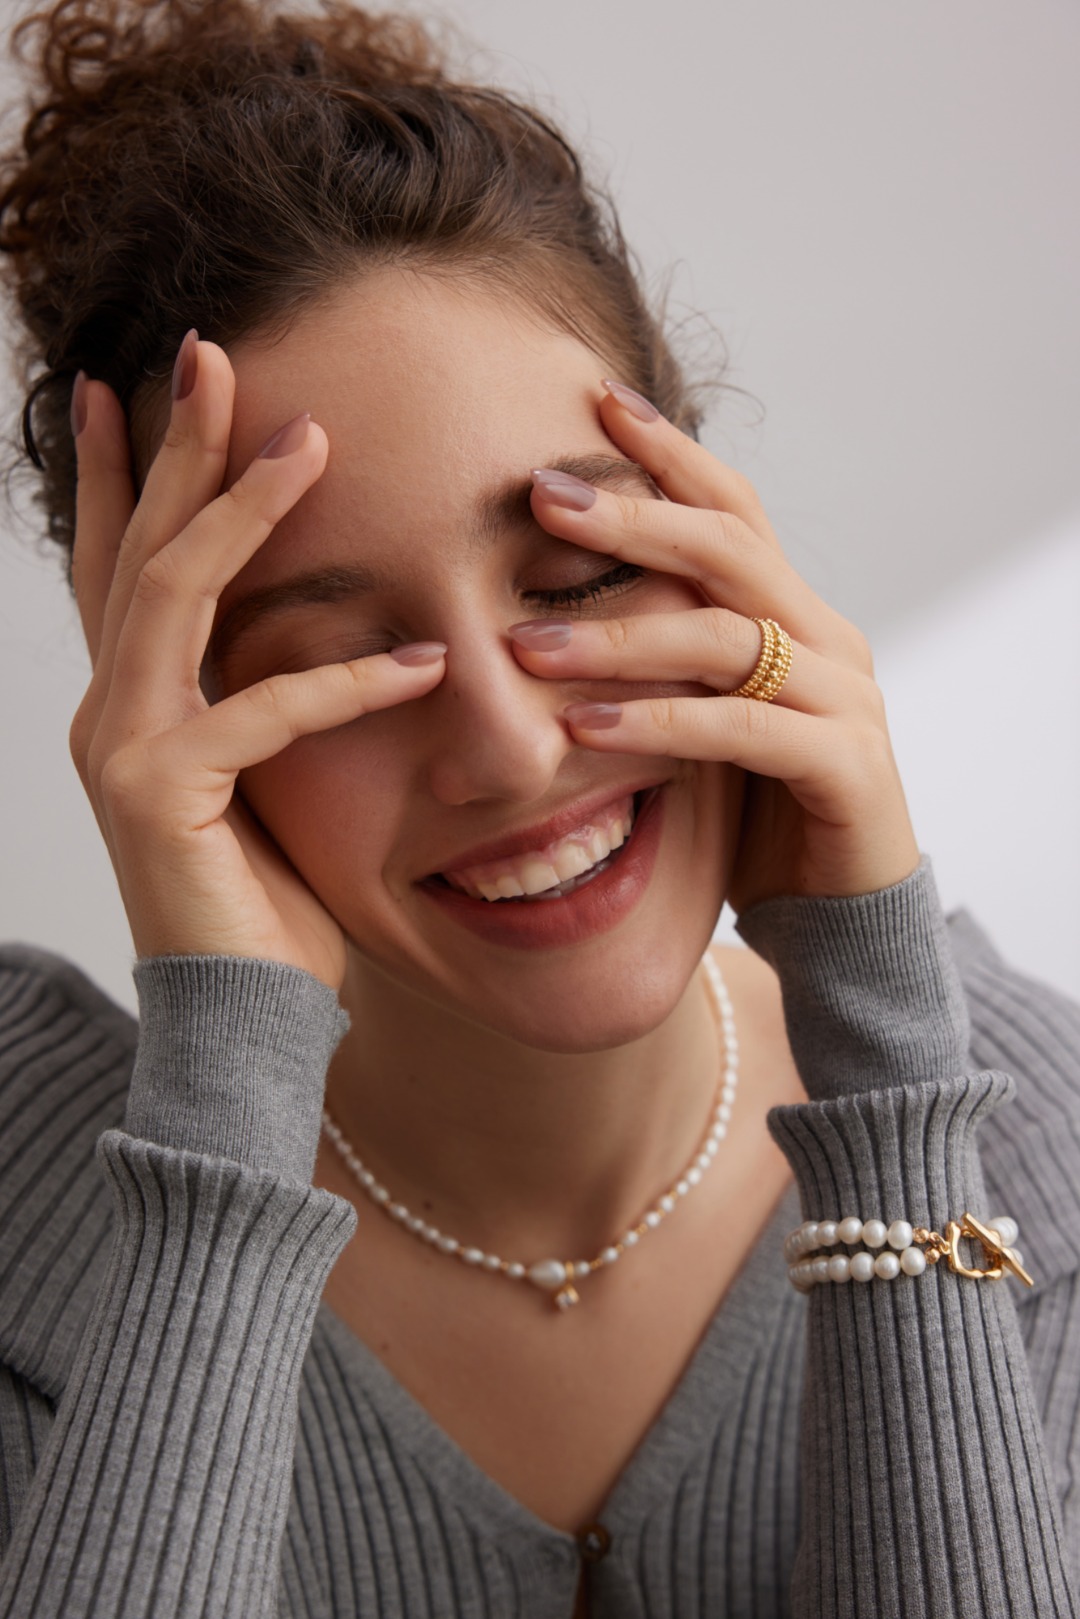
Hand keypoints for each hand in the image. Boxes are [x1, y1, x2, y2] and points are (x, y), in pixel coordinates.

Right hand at [67, 334, 445, 986]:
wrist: (240, 1021)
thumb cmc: (265, 905)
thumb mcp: (265, 783)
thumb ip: (261, 705)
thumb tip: (313, 636)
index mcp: (132, 704)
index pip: (119, 564)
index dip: (121, 474)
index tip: (134, 387)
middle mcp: (109, 712)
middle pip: (138, 550)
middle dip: (174, 448)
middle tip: (210, 354)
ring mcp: (120, 749)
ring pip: (172, 597)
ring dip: (239, 511)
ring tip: (309, 441)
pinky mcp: (160, 796)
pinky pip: (256, 712)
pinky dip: (343, 682)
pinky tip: (424, 660)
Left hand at [514, 382, 919, 913]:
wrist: (841, 915)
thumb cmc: (758, 811)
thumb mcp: (704, 719)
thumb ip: (665, 663)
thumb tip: (548, 610)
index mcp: (794, 615)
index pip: (732, 510)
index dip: (669, 453)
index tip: (595, 402)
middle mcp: (827, 638)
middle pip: (728, 548)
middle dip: (632, 515)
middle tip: (541, 495)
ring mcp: (844, 699)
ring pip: (724, 636)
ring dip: (618, 634)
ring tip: (524, 644)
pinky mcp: (845, 766)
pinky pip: (741, 728)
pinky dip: (658, 722)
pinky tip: (584, 728)